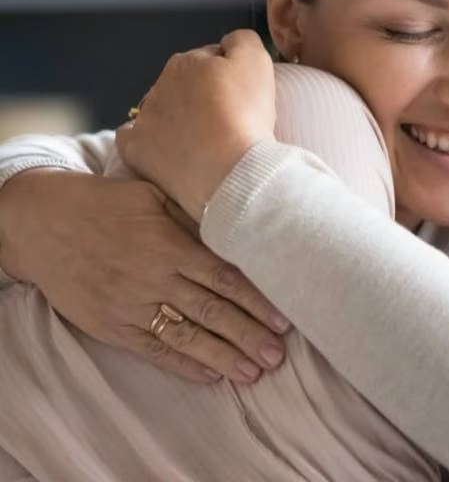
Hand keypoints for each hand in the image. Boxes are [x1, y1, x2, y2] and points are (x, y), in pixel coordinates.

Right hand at [0, 169, 290, 382]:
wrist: (42, 222)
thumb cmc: (107, 203)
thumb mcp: (153, 197)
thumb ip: (192, 218)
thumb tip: (238, 228)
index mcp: (169, 244)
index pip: (224, 277)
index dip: (256, 300)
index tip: (283, 319)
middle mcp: (153, 279)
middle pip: (211, 312)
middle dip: (248, 335)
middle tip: (278, 356)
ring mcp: (130, 306)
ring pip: (186, 337)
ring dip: (223, 357)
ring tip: (253, 373)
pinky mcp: (110, 326)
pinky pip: (153, 350)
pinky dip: (183, 364)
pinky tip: (211, 375)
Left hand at [117, 30, 275, 220]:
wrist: (228, 170)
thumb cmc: (246, 115)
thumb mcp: (257, 61)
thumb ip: (241, 40)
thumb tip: (228, 43)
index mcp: (187, 61)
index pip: (211, 60)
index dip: (231, 77)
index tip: (245, 97)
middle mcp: (159, 84)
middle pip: (186, 84)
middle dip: (204, 96)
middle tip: (231, 119)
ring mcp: (144, 117)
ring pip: (163, 109)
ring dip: (180, 118)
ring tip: (207, 141)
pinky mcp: (135, 148)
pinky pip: (134, 137)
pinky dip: (149, 141)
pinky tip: (168, 150)